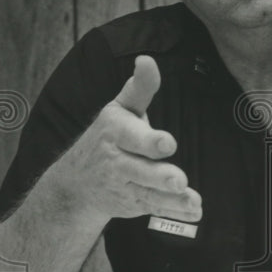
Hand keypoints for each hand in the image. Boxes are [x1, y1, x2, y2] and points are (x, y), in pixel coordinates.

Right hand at [50, 55, 201, 223]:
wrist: (77, 182)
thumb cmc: (109, 136)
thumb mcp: (120, 108)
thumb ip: (139, 87)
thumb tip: (147, 59)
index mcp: (114, 132)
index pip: (131, 137)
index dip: (149, 141)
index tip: (168, 144)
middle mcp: (117, 161)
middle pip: (138, 170)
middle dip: (158, 176)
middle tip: (179, 179)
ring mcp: (124, 185)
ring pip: (149, 193)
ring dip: (171, 199)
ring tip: (192, 200)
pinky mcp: (134, 203)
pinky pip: (155, 208)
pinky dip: (175, 211)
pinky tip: (195, 211)